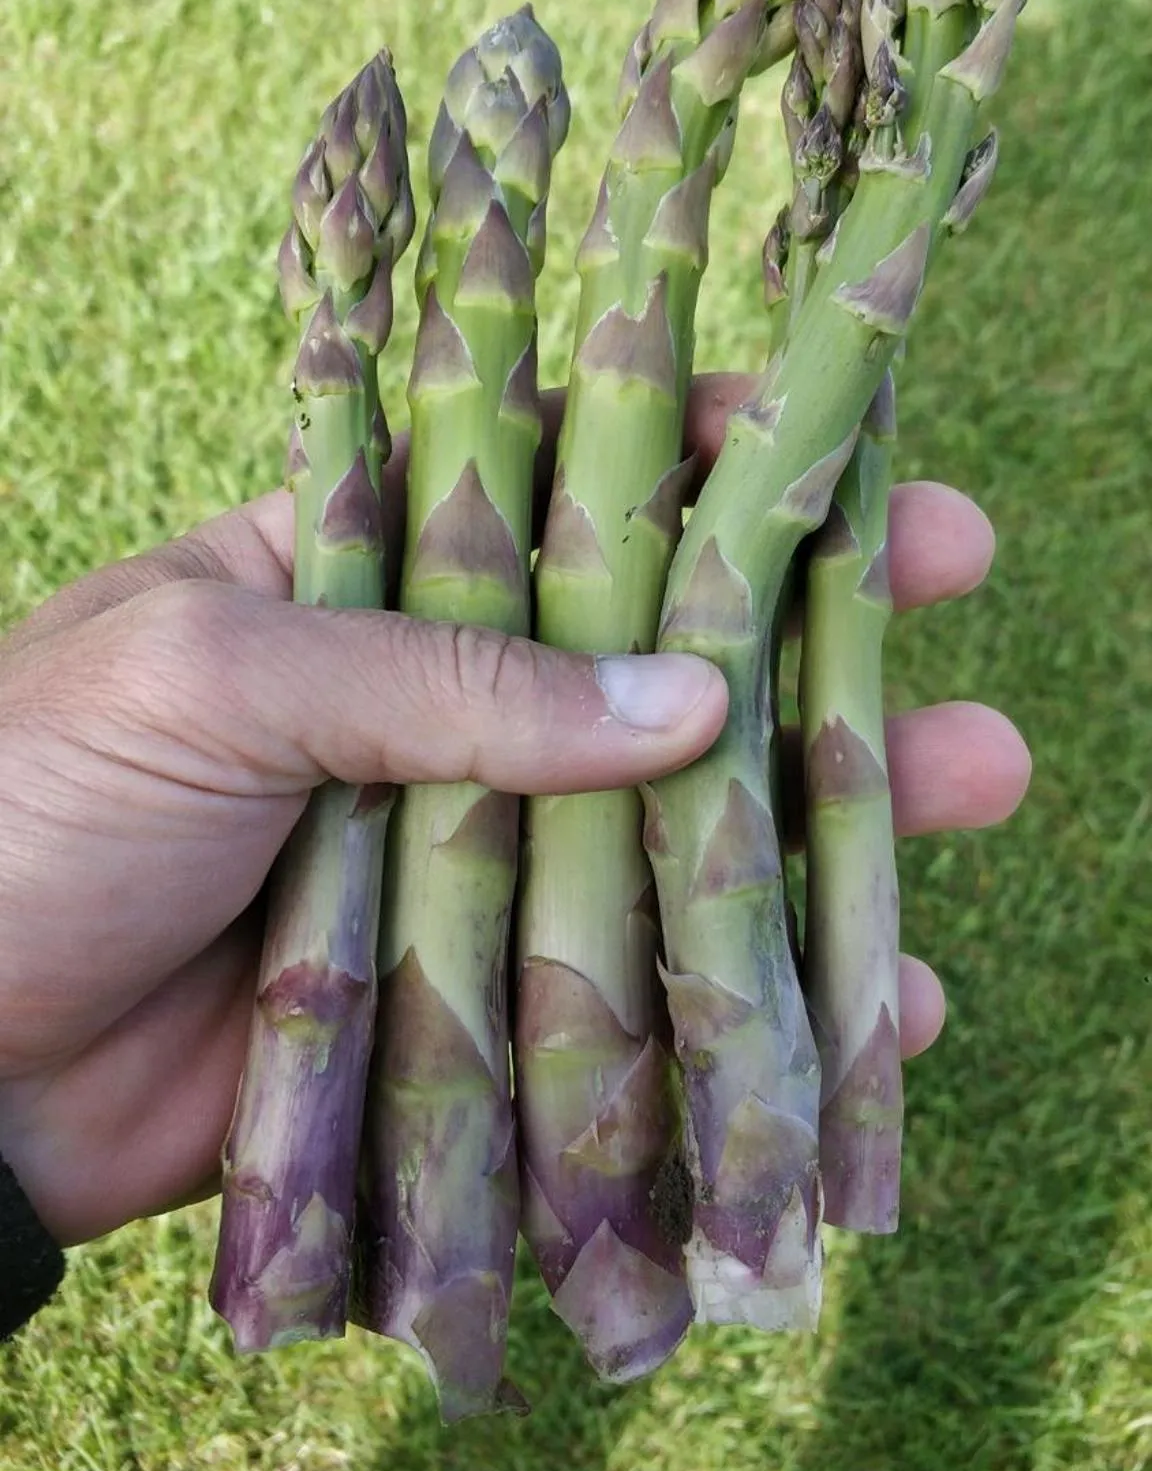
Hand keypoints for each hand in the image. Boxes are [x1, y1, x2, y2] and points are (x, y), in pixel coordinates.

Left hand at [0, 377, 1029, 1245]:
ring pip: (676, 831)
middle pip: (661, 665)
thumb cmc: (34, 811)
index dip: (716, 466)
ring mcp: (459, 865)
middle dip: (817, 644)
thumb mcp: (216, 681)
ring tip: (974, 796)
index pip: (565, 489)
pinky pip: (632, 994)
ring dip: (825, 820)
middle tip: (967, 615)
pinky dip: (745, 1006)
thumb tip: (687, 701)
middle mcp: (429, 714)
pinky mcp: (465, 1010)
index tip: (858, 461)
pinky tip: (879, 1006)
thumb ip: (446, 679)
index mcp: (357, 582)